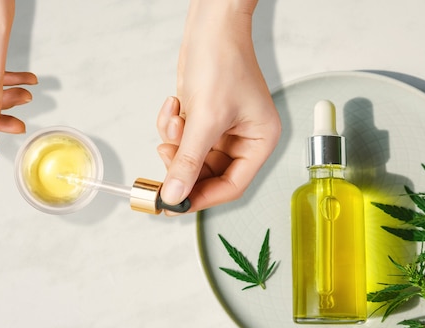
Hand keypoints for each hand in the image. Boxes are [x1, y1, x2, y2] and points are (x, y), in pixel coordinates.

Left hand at [156, 0, 280, 212]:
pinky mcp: (204, 118)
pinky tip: (174, 106)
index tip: (176, 205)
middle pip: (209, 173)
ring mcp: (223, 129)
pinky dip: (172, 127)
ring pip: (192, 156)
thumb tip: (174, 195)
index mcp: (259, 142)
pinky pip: (184, 138)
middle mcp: (244, 139)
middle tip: (165, 163)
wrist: (210, 25)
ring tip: (174, 122)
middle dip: (183, 166)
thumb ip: (188, 162)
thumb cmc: (223, 61)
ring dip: (175, 144)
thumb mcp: (205, 120)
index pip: (232, 185)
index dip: (202, 197)